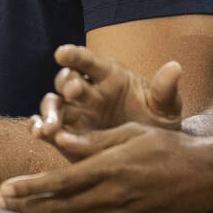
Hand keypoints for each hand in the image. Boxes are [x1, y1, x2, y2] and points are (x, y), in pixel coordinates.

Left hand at [0, 123, 212, 212]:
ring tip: (24, 212)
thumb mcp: (132, 133)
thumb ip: (94, 141)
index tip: (3, 189)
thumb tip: (59, 140)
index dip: (27, 188)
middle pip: (58, 207)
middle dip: (24, 205)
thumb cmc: (170, 148)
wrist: (211, 180)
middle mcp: (113, 197)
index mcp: (110, 168)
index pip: (58, 183)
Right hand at [30, 45, 181, 158]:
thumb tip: (175, 67)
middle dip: (67, 84)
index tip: (62, 53)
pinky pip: (46, 127)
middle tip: (73, 93)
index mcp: (108, 77)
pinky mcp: (65, 134)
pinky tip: (39, 133)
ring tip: (51, 127)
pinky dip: (37, 128)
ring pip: (52, 104)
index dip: (74, 55)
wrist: (149, 158)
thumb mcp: (165, 110)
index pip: (89, 62)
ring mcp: (74, 113)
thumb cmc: (156, 126)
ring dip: (49, 112)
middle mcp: (87, 92)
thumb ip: (165, 91)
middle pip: (66, 80)